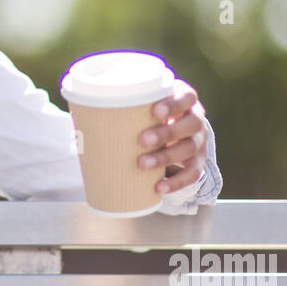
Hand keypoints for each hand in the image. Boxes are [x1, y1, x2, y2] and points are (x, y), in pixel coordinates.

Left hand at [137, 78, 207, 194]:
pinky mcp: (197, 162)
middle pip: (191, 124)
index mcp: (185, 100)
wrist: (174, 130)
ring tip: (142, 164)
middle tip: (141, 140)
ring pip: (189, 149)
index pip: (187, 97)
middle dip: (166, 133)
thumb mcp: (146, 103)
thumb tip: (87, 113)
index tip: (154, 111)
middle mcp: (196, 120)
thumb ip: (128, 104)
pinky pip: (192, 174)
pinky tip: (158, 187)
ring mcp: (199, 142)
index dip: (174, 104)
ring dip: (166, 158)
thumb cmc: (151, 113)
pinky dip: (176, 182)